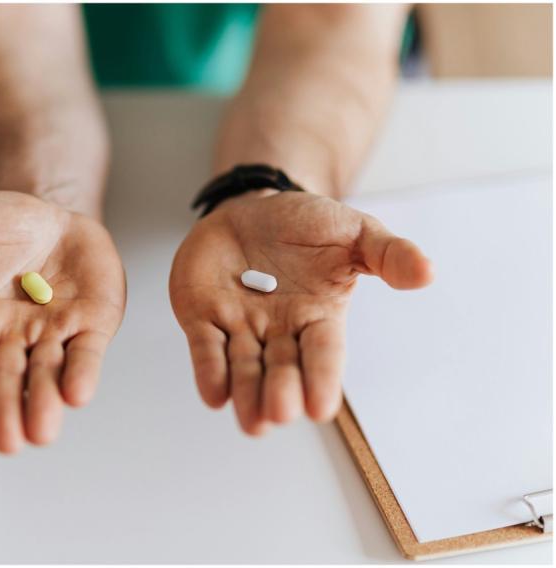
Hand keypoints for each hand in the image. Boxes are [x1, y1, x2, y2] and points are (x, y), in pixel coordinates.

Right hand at [0, 191, 125, 452]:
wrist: (52, 221)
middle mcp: (12, 336)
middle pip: (6, 378)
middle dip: (6, 410)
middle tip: (8, 443)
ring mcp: (53, 333)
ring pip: (46, 373)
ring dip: (43, 402)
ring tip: (41, 432)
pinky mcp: (91, 325)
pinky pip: (86, 352)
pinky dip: (82, 373)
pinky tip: (78, 394)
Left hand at [169, 190, 431, 433]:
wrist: (254, 208)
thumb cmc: (307, 226)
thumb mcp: (354, 231)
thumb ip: (388, 254)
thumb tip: (428, 272)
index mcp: (318, 317)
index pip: (323, 354)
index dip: (322, 380)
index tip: (322, 409)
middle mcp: (279, 331)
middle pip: (281, 369)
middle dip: (280, 392)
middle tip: (280, 413)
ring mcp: (240, 326)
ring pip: (243, 368)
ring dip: (246, 394)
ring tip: (251, 422)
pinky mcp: (203, 318)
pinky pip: (206, 347)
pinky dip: (209, 370)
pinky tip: (214, 394)